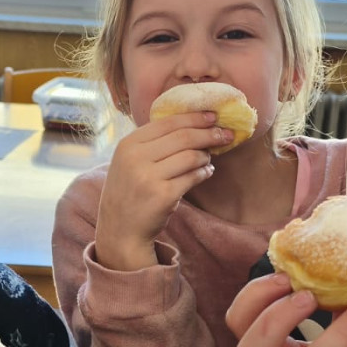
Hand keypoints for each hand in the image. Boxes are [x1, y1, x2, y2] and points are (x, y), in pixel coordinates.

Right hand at [94, 111, 231, 270]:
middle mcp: (136, 158)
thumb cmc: (129, 192)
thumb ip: (152, 143)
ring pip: (191, 156)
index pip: (168, 122)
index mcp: (128, 144)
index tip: (213, 116)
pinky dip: (204, 172)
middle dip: (209, 134)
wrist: (120, 230)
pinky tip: (207, 172)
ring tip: (209, 159)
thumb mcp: (129, 161)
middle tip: (226, 134)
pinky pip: (193, 177)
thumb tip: (192, 124)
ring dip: (206, 156)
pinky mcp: (163, 195)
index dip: (194, 117)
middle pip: (183, 137)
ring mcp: (148, 177)